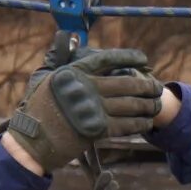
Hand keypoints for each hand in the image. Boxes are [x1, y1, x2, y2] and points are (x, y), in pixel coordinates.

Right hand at [5, 31, 164, 173]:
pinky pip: (126, 125)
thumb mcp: (49, 82)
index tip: (143, 59)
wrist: (32, 142)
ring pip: (130, 105)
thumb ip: (70, 69)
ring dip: (148, 106)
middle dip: (146, 86)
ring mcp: (91, 108)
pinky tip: (147, 123)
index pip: (107, 60)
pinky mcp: (96, 129)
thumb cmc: (40, 112)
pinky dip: (140, 124)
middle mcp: (84, 88)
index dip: (128, 57)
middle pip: (125, 83)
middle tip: (158, 88)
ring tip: (157, 105)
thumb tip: (78, 48)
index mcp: (73, 72)